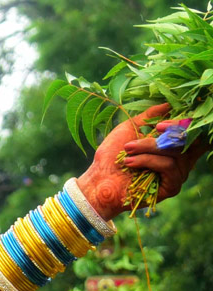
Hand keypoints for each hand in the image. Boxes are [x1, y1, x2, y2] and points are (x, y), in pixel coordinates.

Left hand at [76, 104, 203, 218]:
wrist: (99, 180)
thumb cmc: (112, 155)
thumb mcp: (130, 129)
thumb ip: (149, 116)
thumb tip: (168, 103)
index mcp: (173, 144)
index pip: (191, 130)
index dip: (182, 124)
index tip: (160, 124)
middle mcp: (182, 158)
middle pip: (189, 139)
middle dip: (167, 133)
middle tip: (149, 132)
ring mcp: (178, 173)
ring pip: (176, 152)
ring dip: (149, 148)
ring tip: (128, 151)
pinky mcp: (172, 187)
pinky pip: (169, 166)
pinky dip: (148, 161)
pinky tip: (131, 163)